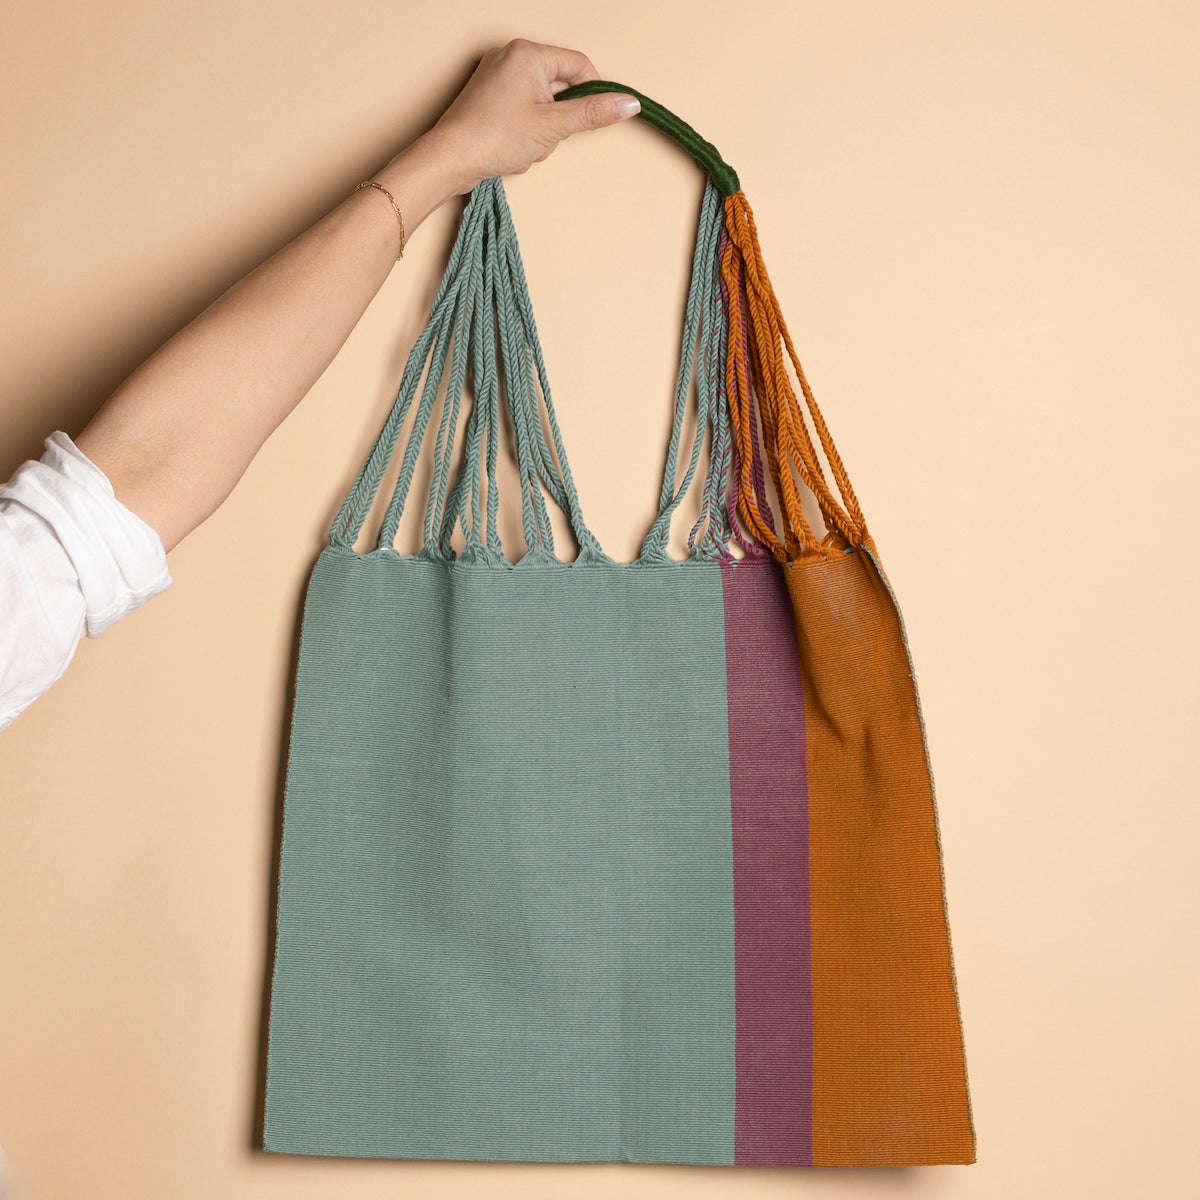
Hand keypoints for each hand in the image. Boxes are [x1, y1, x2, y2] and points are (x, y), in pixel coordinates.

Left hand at [420, 38, 640, 195]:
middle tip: (544, 139)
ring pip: (541, 105)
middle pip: (559, 87)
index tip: (594, 118)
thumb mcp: (553, 127)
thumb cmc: (492, 138)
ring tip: (523, 146)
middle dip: (558, 121)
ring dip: (542, 133)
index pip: (579, 66)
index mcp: (528, 53)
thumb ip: (593, 113)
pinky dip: (524, 134)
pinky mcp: (488, 97)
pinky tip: (511, 150)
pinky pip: (522, 112)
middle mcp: (511, 56)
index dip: (592, 94)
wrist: (449, 159)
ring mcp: (497, 76)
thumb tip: (628, 104)